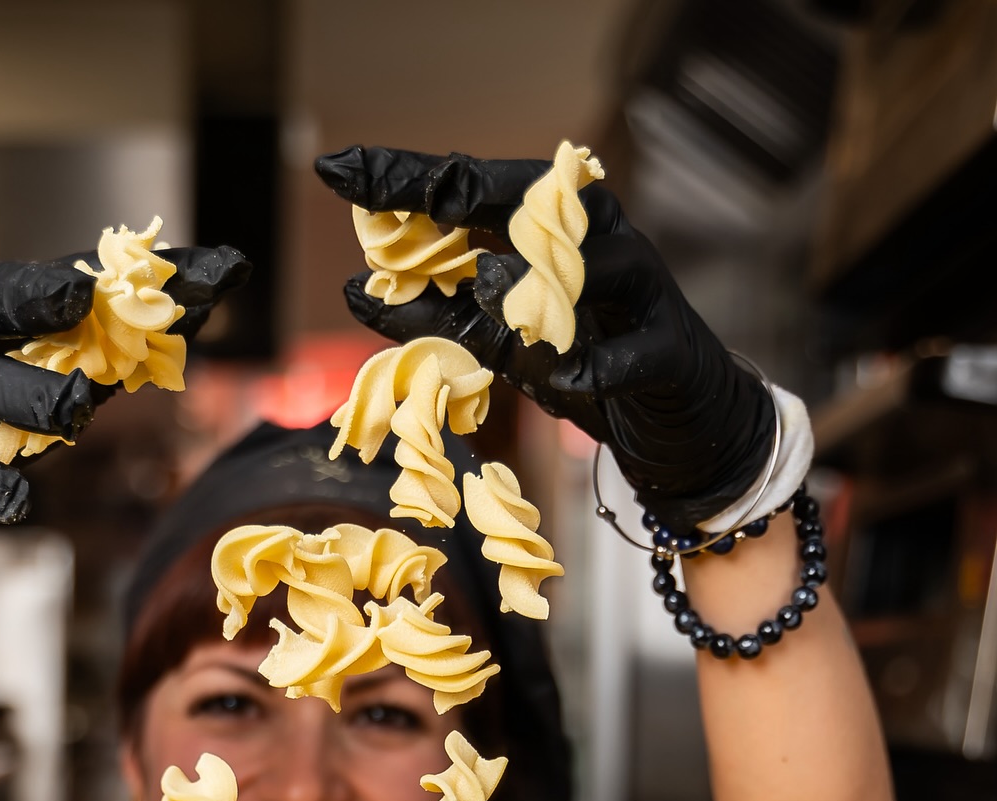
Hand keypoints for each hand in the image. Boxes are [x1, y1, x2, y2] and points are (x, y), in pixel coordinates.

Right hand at [0, 247, 249, 666]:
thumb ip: (88, 370)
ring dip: (19, 393)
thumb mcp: (28, 400)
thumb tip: (181, 330)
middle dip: (34, 296)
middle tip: (88, 304)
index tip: (135, 269)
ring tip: (73, 414)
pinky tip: (16, 503)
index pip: (44, 280)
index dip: (94, 273)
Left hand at [316, 146, 772, 530]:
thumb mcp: (497, 341)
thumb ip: (436, 314)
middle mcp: (595, 238)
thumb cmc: (583, 363)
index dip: (403, 177)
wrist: (676, 420)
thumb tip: (356, 288)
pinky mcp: (668, 346)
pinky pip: (625, 354)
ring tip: (492, 304)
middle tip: (393, 199)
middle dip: (453, 192)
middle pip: (524, 197)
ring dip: (533, 290)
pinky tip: (564, 382)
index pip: (469, 187)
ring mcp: (639, 287)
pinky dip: (591, 369)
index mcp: (550, 227)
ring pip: (583, 267)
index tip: (335, 169)